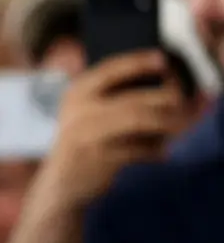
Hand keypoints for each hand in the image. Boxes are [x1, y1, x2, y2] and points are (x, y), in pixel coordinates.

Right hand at [43, 50, 190, 204]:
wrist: (60, 183)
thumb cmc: (83, 140)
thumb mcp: (86, 111)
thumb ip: (112, 94)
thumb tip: (162, 83)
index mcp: (77, 92)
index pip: (111, 69)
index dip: (139, 61)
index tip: (163, 59)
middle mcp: (81, 111)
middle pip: (136, 98)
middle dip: (167, 98)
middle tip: (182, 101)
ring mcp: (89, 135)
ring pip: (141, 121)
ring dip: (167, 123)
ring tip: (178, 126)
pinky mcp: (100, 159)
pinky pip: (140, 149)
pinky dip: (156, 150)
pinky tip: (161, 153)